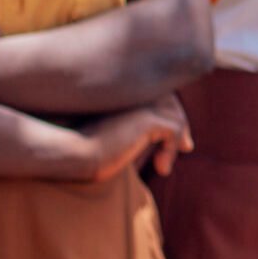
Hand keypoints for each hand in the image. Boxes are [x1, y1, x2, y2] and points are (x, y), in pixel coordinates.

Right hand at [75, 98, 190, 182]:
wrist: (70, 154)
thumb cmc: (85, 149)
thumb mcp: (115, 136)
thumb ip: (137, 131)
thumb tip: (169, 140)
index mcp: (121, 90)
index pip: (156, 93)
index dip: (169, 111)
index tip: (178, 138)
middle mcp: (133, 90)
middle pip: (169, 101)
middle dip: (179, 122)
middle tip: (187, 147)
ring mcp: (140, 103)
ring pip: (174, 115)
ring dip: (175, 141)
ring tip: (164, 165)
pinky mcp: (146, 119)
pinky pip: (174, 129)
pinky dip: (172, 150)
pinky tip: (161, 169)